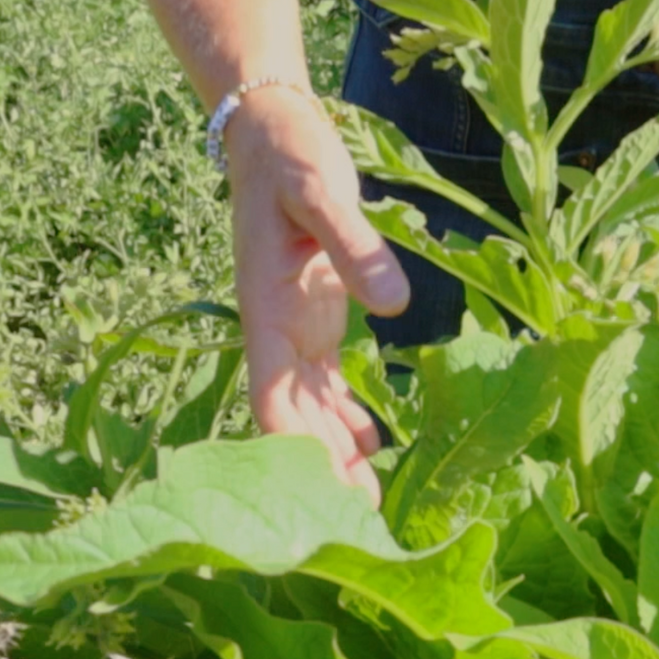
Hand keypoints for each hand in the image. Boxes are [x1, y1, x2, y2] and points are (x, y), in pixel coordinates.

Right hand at [224, 86, 409, 504]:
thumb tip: (393, 305)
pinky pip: (326, 386)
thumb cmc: (290, 155)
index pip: (269, 398)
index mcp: (264, 311)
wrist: (271, 129)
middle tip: (360, 528)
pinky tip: (372, 451)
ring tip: (369, 507)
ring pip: (309, 411)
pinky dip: (345, 421)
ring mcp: (293, 330)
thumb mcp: (321, 188)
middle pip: (291, 420)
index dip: (288, 451)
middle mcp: (273, 332)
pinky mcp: (315, 321)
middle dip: (318, 473)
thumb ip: (355, 244)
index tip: (314, 497)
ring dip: (333, 457)